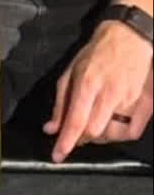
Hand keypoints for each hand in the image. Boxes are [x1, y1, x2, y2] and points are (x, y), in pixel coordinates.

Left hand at [45, 20, 153, 161]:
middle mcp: (110, 93)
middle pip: (94, 131)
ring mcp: (131, 99)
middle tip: (78, 134)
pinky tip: (114, 127)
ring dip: (101, 136)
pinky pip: (133, 132)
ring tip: (96, 125)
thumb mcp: (71, 71)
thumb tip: (51, 128)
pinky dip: (120, 135)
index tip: (57, 157)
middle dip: (82, 138)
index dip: (66, 142)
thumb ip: (61, 102)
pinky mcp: (147, 103)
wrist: (130, 37)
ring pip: (113, 134)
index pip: (76, 120)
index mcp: (88, 83)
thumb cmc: (97, 54)